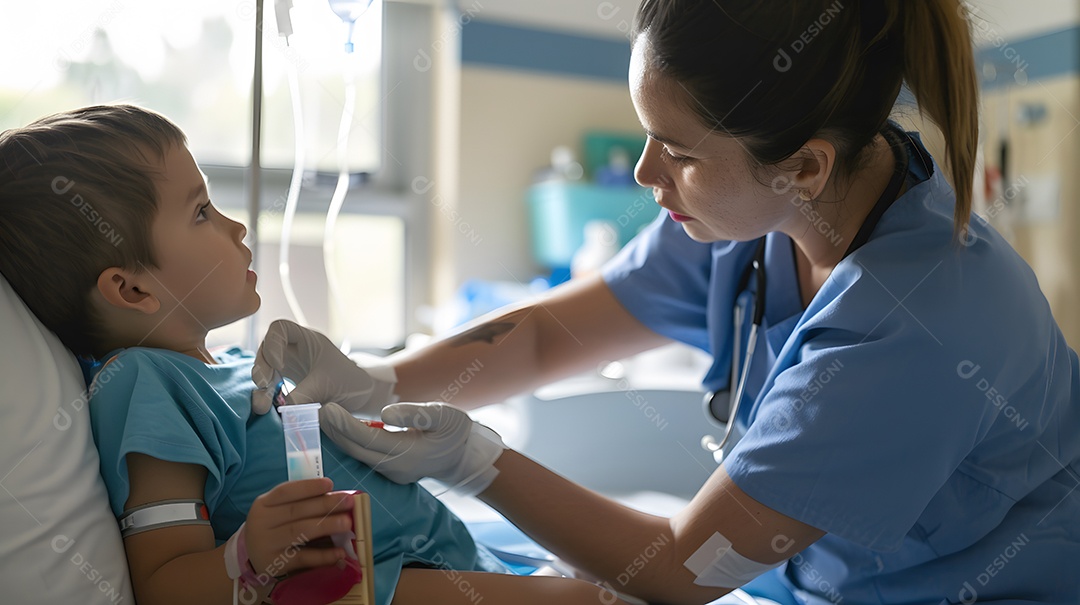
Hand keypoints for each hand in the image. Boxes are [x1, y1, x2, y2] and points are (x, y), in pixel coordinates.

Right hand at [244, 478, 353, 578]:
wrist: (249, 556)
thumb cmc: (272, 527)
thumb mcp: (277, 511)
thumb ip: (299, 503)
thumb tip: (335, 498)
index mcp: (264, 504)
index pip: (285, 492)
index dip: (308, 487)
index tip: (330, 484)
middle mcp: (263, 522)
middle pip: (296, 511)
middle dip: (325, 505)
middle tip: (348, 502)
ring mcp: (268, 544)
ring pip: (299, 532)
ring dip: (326, 526)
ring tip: (347, 523)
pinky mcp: (276, 564)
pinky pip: (303, 558)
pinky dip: (323, 555)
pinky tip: (339, 552)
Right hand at [251, 319, 396, 415]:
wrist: (361, 397)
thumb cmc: (350, 382)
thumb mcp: (329, 386)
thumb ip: (307, 394)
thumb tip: (285, 408)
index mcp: (307, 340)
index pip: (280, 329)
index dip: (273, 344)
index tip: (279, 365)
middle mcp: (294, 350)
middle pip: (266, 350)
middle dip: (261, 367)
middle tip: (263, 385)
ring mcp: (289, 366)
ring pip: (265, 370)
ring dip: (260, 387)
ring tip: (261, 406)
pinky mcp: (287, 384)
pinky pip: (270, 386)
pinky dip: (266, 396)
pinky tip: (266, 408)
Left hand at [320, 402, 506, 496]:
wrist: (465, 457)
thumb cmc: (457, 432)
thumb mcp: (444, 415)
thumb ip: (414, 412)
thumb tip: (383, 412)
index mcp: (406, 453)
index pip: (367, 438)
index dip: (344, 424)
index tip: (325, 408)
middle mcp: (394, 467)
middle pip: (355, 449)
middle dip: (332, 430)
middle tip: (310, 409)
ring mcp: (391, 471)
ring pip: (357, 453)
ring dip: (337, 436)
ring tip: (318, 415)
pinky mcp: (389, 469)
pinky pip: (364, 454)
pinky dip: (349, 440)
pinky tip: (337, 427)